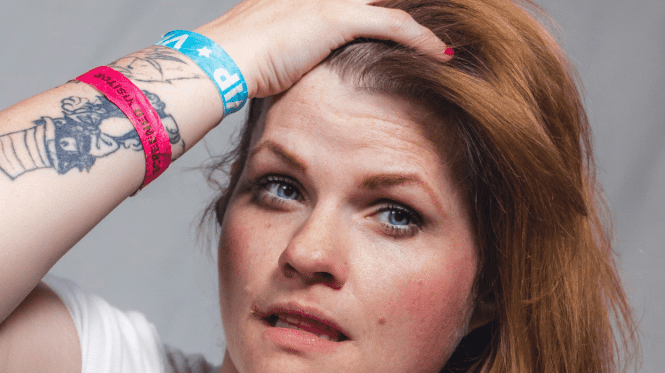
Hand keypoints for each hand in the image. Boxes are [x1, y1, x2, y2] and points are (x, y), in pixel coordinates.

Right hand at [195, 0, 449, 97]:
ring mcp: (327, 0)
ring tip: (444, 38)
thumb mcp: (267, 54)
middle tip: (436, 16)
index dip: (378, 6)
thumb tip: (290, 74)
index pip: (356, 1)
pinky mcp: (338, 18)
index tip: (397, 13)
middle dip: (402, 4)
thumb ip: (288, 54)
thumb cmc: (234, 64)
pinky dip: (423, 41)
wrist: (220, 59)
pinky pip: (396, 26)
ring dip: (421, 21)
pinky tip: (443, 54)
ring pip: (391, 4)